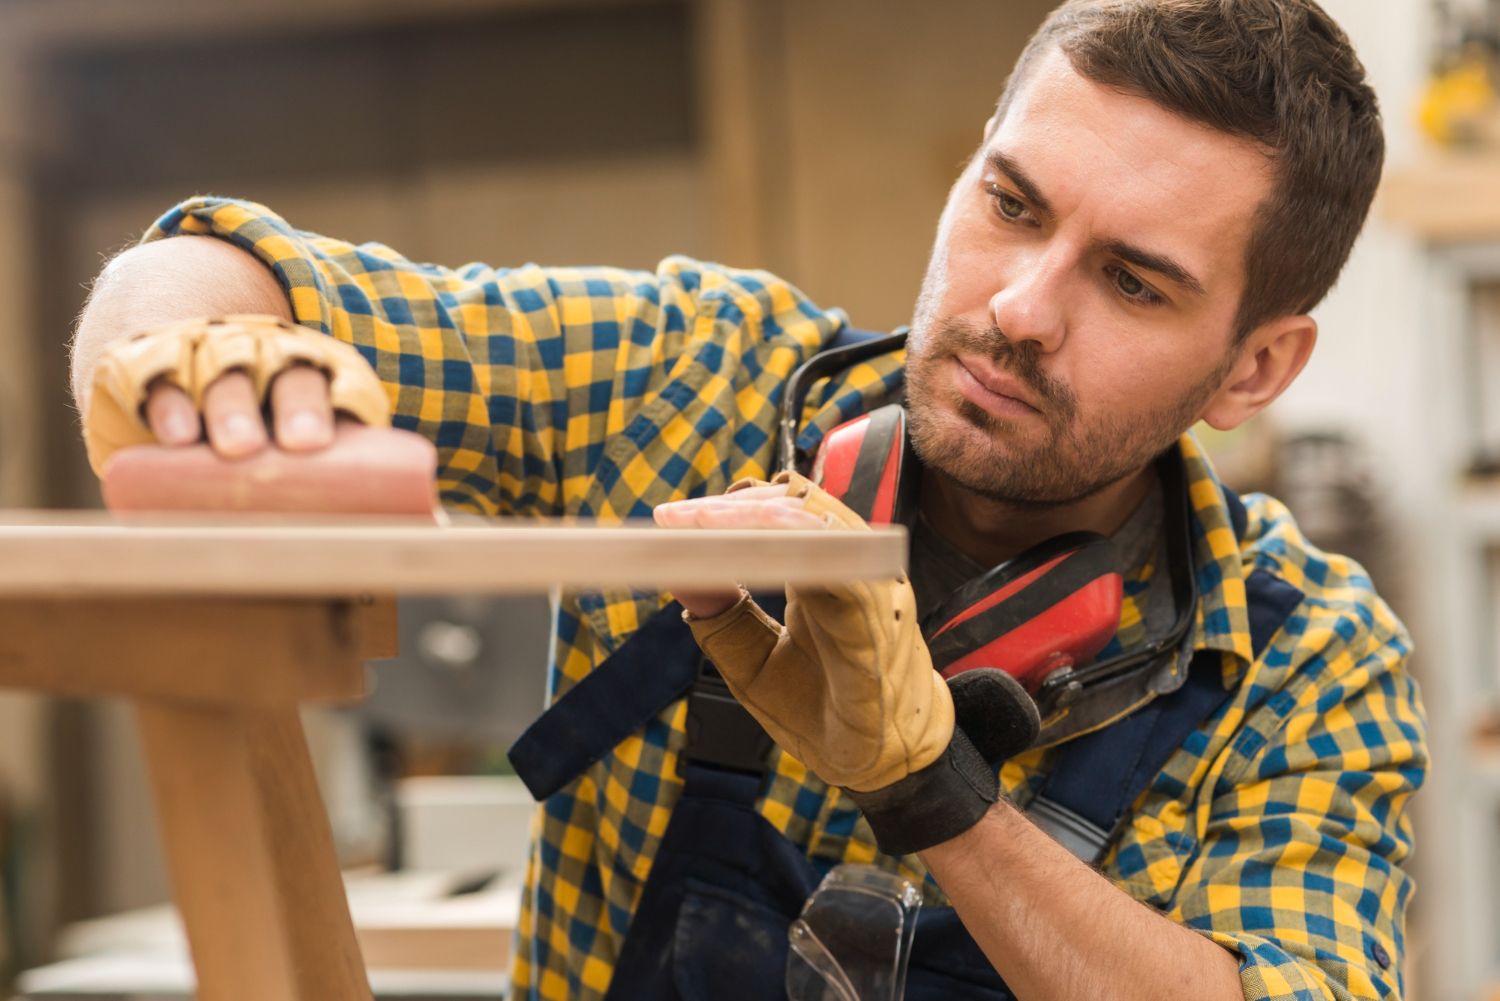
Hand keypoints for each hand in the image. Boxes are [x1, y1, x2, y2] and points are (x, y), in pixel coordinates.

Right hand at [85, 315, 389, 474]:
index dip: (342, 405)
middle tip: (300, 445)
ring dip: (234, 406)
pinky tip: (175, 436)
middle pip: (292, 373)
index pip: (339, 382)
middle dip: (299, 405)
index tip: (327, 442)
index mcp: (315, 373)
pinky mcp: (154, 362)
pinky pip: (162, 377)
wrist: (171, 354)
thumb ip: (321, 496)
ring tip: (236, 447)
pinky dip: (171, 405)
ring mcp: (214, 352)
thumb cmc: (251, 425)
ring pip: (229, 371)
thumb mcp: (286, 446)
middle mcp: (269, 355)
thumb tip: (372, 575)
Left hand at [659, 472, 1037, 855]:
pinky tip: (760, 539)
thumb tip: (677, 573)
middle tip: (676, 519)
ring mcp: (870, 591)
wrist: (882, 770)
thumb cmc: (824, 712)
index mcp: (822, 575)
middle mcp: (851, 571)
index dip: (727, 508)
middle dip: (732, 506)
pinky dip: (803, 544)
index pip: (779, 515)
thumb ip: (722, 619)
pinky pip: (846, 570)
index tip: (670, 518)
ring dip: (756, 516)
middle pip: (796, 505)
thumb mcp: (754, 665)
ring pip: (822, 523)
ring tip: (702, 523)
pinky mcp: (879, 624)